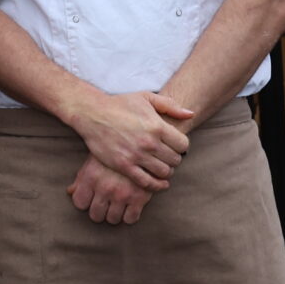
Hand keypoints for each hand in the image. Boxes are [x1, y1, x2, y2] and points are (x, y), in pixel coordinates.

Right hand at [65, 90, 194, 189]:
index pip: (183, 145)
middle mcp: (149, 143)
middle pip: (175, 160)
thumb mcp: (146, 98)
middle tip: (168, 157)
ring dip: (166, 171)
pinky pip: (147, 182)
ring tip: (162, 167)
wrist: (93, 114)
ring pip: (164, 172)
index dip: (182, 146)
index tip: (176, 146)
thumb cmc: (120, 104)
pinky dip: (156, 185)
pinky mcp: (124, 166)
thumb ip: (170, 105)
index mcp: (157, 126)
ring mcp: (137, 156)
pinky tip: (160, 183)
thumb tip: (190, 114)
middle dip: (174, 159)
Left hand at [69, 154, 148, 224]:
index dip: (85, 202)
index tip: (91, 199)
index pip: (79, 203)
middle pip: (95, 215)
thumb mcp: (95, 159)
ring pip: (113, 219)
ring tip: (118, 205)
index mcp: (91, 177)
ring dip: (115, 214)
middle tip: (106, 204)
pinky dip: (129, 215)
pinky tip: (130, 206)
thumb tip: (70, 191)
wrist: (142, 143)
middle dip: (100, 211)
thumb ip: (82, 177)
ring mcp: (122, 194)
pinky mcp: (139, 198)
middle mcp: (104, 187)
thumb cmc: (115, 150)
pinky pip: (130, 219)